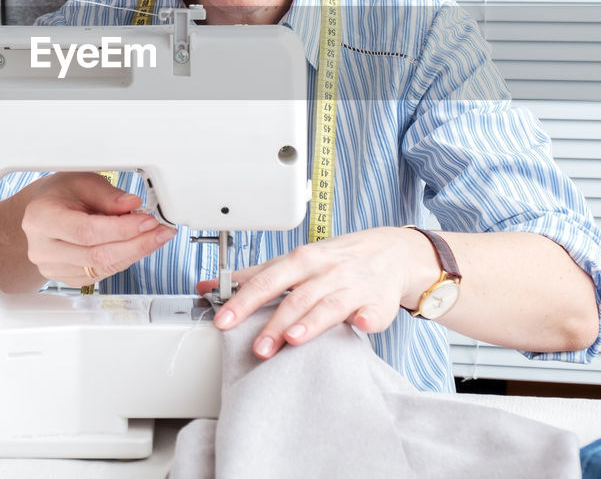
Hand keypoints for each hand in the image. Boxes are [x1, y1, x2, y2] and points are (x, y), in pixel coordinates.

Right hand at [20, 172, 176, 286]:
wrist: (43, 210)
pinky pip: (102, 273)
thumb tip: (133, 206)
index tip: (148, 221)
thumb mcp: (83, 181)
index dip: (121, 229)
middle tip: (161, 232)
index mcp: (41, 219)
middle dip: (136, 244)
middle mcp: (42, 248)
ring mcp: (53, 268)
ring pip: (102, 267)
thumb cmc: (61, 193)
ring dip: (134, 252)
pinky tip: (139, 246)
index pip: (86, 231)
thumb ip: (109, 195)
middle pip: (96, 255)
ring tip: (156, 237)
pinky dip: (124, 259)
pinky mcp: (67, 278)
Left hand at [194, 227, 419, 359]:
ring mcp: (353, 287)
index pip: (267, 280)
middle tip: (257, 348)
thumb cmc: (335, 260)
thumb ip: (255, 276)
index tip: (223, 320)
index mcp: (302, 260)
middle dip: (275, 322)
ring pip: (330, 305)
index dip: (244, 300)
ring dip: (312, 321)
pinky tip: (362, 325)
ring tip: (293, 339)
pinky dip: (368, 318)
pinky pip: (374, 311)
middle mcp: (326, 271)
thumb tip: (210, 287)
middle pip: (296, 296)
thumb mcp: (295, 261)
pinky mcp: (379, 303)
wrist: (391, 252)